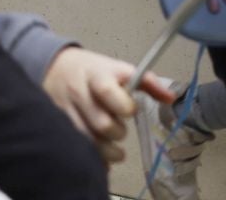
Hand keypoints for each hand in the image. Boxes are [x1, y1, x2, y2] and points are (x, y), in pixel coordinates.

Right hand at [42, 47, 173, 162]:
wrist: (54, 68)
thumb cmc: (92, 71)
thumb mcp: (117, 68)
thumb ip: (145, 82)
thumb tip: (171, 98)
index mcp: (96, 75)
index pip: (108, 91)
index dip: (125, 106)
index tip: (131, 109)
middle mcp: (79, 93)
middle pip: (102, 124)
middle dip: (118, 132)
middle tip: (120, 130)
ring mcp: (66, 111)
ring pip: (89, 141)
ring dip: (108, 151)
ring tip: (116, 150)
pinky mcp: (59, 125)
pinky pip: (77, 148)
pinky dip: (93, 157)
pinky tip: (101, 156)